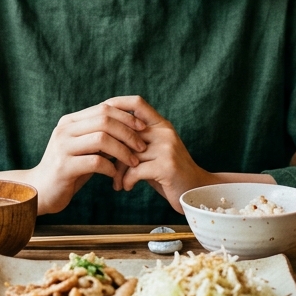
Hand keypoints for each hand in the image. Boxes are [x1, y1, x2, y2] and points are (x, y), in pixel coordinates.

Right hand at [0, 102, 148, 214]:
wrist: (39, 191)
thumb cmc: (68, 170)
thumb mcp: (83, 149)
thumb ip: (99, 136)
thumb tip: (130, 127)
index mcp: (70, 121)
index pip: (103, 108)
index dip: (126, 117)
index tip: (143, 129)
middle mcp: (64, 130)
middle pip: (104, 120)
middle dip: (128, 132)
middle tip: (142, 146)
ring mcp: (62, 148)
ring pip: (102, 139)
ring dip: (123, 151)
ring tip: (134, 162)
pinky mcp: (63, 167)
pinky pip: (95, 162)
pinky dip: (111, 168)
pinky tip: (117, 176)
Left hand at [113, 96, 215, 211]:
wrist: (197, 192)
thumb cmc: (168, 174)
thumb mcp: (153, 153)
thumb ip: (135, 143)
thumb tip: (103, 138)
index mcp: (161, 125)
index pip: (137, 103)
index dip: (116, 104)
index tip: (99, 119)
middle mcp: (164, 132)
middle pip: (126, 133)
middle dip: (111, 152)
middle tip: (103, 165)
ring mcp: (167, 148)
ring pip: (128, 154)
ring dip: (118, 172)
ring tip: (116, 183)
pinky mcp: (167, 166)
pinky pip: (136, 170)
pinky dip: (127, 181)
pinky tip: (127, 188)